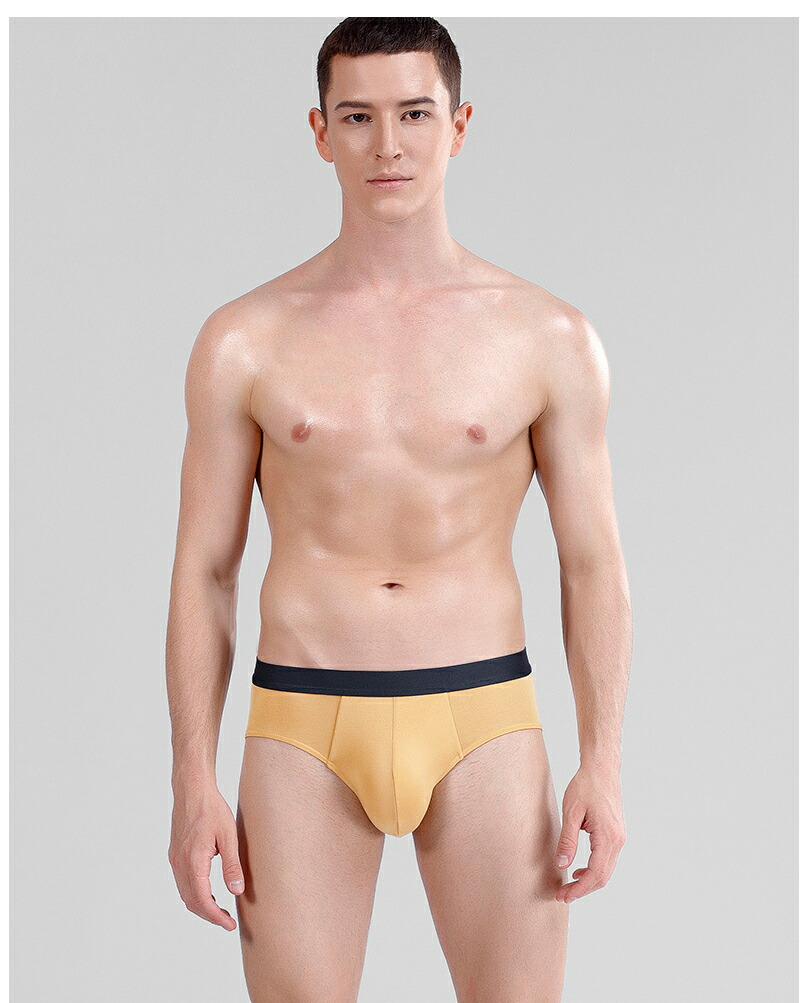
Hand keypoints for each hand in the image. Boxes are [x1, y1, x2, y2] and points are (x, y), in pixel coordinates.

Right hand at [168, 786, 244, 930]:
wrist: (192, 789)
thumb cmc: (212, 809)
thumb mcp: (228, 835)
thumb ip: (232, 865)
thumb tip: (236, 891)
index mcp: (193, 861)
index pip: (203, 900)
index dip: (216, 917)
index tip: (230, 925)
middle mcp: (180, 864)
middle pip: (191, 902)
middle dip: (209, 915)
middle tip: (227, 921)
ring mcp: (175, 859)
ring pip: (185, 894)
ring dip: (201, 906)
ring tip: (220, 909)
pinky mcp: (175, 854)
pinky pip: (182, 882)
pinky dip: (194, 893)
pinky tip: (209, 891)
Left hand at [554, 763, 625, 903]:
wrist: (602, 769)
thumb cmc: (586, 786)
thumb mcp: (571, 812)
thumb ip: (567, 840)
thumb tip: (562, 864)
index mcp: (608, 837)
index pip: (595, 874)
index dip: (579, 889)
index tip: (563, 895)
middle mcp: (618, 840)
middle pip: (603, 877)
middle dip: (583, 889)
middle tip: (562, 895)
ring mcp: (619, 838)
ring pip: (606, 870)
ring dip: (588, 881)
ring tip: (569, 886)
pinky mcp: (616, 834)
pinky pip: (607, 859)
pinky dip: (594, 869)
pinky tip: (579, 869)